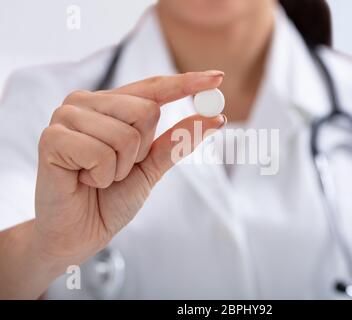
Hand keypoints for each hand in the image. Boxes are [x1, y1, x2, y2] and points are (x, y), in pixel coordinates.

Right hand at [33, 71, 225, 269]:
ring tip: (97, 176)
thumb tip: (215, 116)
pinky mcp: (51, 138)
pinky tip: (83, 180)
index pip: (154, 88)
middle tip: (117, 169)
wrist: (78, 234)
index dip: (186, 82)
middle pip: (146, 111)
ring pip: (126, 135)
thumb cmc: (111, 199)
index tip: (218, 78)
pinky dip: (101, 176)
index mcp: (110, 105)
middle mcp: (87, 103)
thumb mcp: (152, 168)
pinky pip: (101, 153)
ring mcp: (67, 117)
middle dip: (141, 151)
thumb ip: (178, 141)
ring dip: (119, 168)